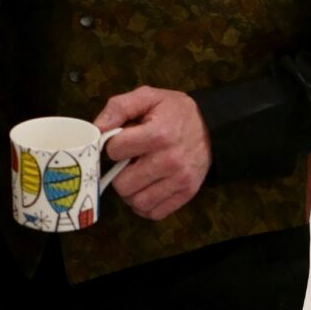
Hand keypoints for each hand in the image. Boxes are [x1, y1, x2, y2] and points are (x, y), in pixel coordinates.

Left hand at [96, 86, 211, 220]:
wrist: (213, 127)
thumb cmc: (174, 111)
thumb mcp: (148, 97)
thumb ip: (119, 107)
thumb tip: (97, 128)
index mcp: (158, 134)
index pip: (115, 151)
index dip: (113, 145)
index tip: (122, 141)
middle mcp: (170, 161)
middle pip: (123, 184)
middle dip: (118, 173)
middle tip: (128, 162)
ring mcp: (180, 180)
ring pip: (137, 202)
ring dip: (130, 192)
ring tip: (136, 176)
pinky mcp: (187, 193)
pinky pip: (155, 212)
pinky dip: (145, 205)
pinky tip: (145, 189)